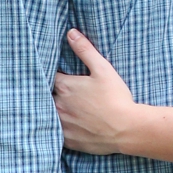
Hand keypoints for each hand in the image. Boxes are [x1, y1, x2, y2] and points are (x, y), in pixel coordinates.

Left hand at [53, 30, 138, 154]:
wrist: (125, 129)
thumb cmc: (115, 97)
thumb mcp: (102, 68)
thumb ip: (85, 50)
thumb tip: (70, 33)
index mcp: (65, 86)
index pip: (48, 76)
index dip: (52, 74)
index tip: (57, 74)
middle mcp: (58, 105)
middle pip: (46, 96)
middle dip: (50, 92)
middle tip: (60, 91)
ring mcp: (61, 125)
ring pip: (48, 114)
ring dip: (52, 109)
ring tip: (62, 107)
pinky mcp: (67, 140)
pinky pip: (55, 133)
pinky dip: (57, 128)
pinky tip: (65, 125)